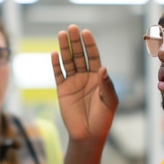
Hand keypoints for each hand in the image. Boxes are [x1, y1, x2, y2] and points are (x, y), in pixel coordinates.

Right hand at [51, 24, 117, 143]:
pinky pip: (58, 74)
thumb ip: (106, 85)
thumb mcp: (110, 102)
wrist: (88, 136)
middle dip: (75, 42)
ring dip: (64, 48)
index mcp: (98, 77)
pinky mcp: (62, 90)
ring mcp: (73, 82)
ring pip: (67, 61)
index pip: (93, 56)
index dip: (90, 44)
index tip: (86, 32)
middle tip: (71, 28)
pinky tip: (54, 53)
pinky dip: (55, 64)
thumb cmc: (103, 119)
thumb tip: (103, 68)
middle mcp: (85, 77)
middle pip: (79, 55)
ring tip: (61, 34)